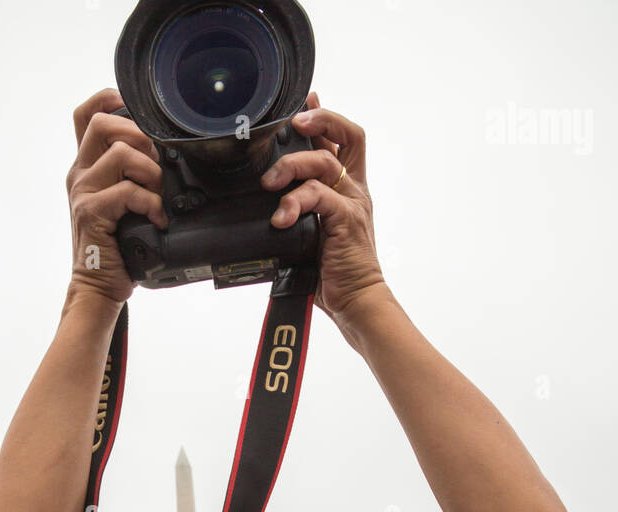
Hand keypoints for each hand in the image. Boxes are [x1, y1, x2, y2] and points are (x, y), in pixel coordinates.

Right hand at [66, 88, 167, 307]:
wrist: (98, 285)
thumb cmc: (116, 247)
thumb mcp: (123, 203)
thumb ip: (132, 176)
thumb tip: (163, 155)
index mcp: (87, 166)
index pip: (86, 115)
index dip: (109, 100)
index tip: (134, 111)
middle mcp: (80, 173)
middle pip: (102, 124)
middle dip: (138, 136)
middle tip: (154, 164)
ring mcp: (83, 191)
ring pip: (120, 153)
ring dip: (149, 172)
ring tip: (157, 196)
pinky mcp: (90, 211)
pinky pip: (127, 191)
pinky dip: (151, 204)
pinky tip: (157, 219)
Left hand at [261, 93, 387, 326]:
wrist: (356, 303)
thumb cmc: (332, 274)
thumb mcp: (311, 234)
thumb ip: (297, 212)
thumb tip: (261, 201)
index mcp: (348, 191)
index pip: (342, 140)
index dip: (324, 116)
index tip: (302, 103)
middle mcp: (354, 191)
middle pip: (346, 135)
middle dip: (319, 119)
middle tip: (292, 124)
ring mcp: (352, 204)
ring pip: (324, 162)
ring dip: (292, 165)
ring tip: (270, 182)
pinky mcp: (345, 220)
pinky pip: (318, 196)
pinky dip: (295, 202)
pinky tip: (281, 218)